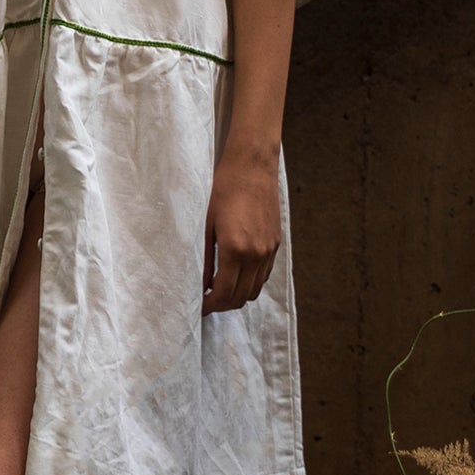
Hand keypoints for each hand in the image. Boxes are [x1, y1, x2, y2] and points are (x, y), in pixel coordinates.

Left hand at [202, 144, 280, 313]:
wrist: (252, 167)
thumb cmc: (224, 190)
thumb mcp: (206, 225)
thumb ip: (204, 258)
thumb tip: (200, 284)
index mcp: (235, 249)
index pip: (224, 292)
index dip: (210, 305)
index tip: (199, 307)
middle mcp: (256, 254)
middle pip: (241, 297)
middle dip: (222, 305)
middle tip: (207, 302)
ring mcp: (269, 250)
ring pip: (255, 289)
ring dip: (237, 296)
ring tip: (220, 291)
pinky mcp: (276, 244)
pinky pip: (264, 275)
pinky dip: (250, 282)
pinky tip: (236, 275)